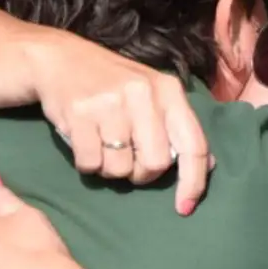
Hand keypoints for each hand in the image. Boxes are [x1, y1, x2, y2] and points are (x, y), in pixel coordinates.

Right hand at [23, 31, 211, 213]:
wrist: (60, 60)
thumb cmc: (112, 84)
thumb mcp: (152, 94)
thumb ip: (178, 127)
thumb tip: (207, 164)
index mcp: (168, 90)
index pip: (192, 144)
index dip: (193, 182)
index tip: (184, 208)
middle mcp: (143, 94)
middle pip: (156, 164)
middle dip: (142, 173)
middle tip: (129, 159)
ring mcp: (110, 103)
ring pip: (120, 169)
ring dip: (110, 168)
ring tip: (102, 144)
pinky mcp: (79, 113)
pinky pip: (91, 164)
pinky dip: (87, 163)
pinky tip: (84, 142)